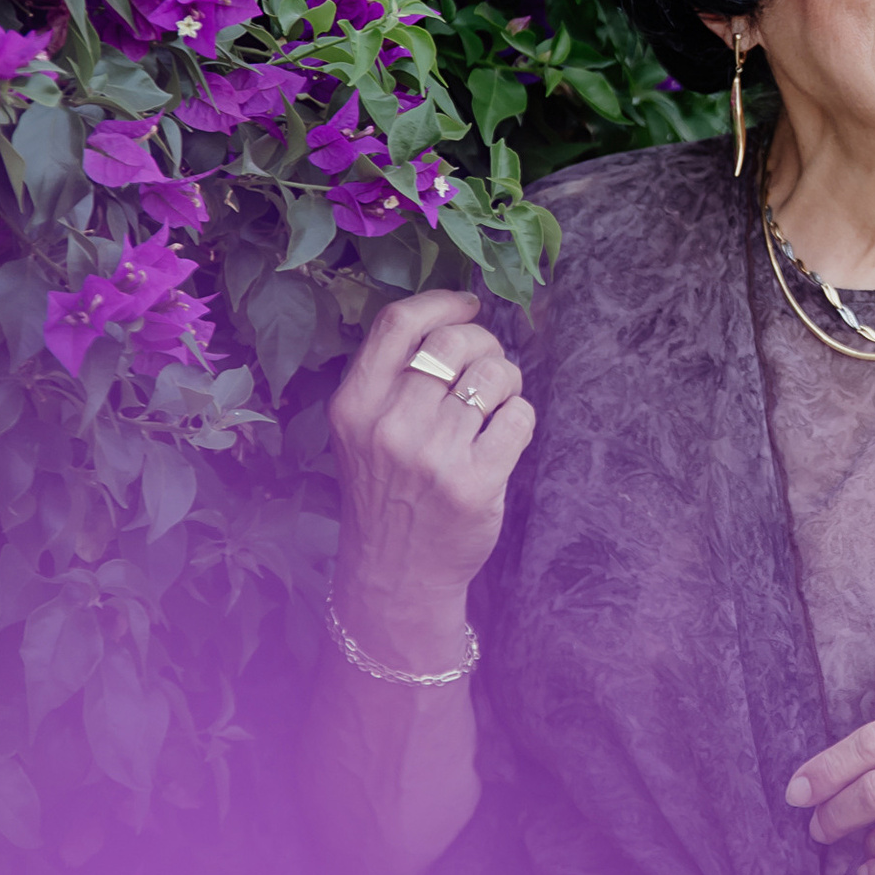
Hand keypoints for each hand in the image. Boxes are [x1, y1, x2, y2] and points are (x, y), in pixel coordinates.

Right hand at [329, 288, 533, 667]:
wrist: (395, 572)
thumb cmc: (385, 490)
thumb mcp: (362, 431)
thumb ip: (391, 376)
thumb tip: (454, 315)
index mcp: (354, 406)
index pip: (398, 323)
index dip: (443, 302)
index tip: (468, 305)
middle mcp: (390, 427)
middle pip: (455, 343)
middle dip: (484, 342)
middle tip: (488, 363)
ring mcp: (433, 457)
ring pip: (494, 376)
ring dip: (507, 380)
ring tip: (497, 402)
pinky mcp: (474, 483)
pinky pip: (519, 416)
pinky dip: (520, 416)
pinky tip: (504, 433)